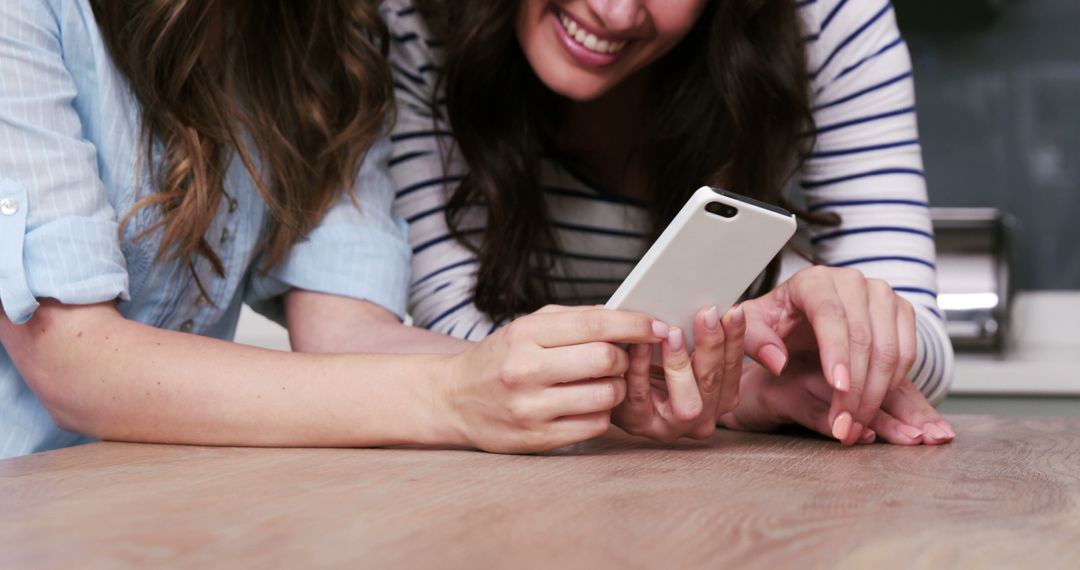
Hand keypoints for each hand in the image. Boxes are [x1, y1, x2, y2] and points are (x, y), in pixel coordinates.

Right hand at [443, 305, 668, 452]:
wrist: (453, 400)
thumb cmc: (500, 358)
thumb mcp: (527, 327)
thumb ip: (575, 320)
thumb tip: (630, 318)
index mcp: (525, 334)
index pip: (595, 324)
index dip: (635, 324)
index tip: (656, 327)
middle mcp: (526, 370)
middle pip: (606, 360)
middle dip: (625, 359)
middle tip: (620, 359)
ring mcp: (531, 408)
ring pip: (606, 396)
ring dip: (617, 388)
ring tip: (603, 383)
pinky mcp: (538, 439)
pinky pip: (595, 425)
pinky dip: (601, 413)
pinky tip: (587, 405)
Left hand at [613, 305, 745, 442]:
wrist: (614, 388)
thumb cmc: (654, 365)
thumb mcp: (685, 351)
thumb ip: (701, 337)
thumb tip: (712, 308)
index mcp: (720, 398)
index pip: (733, 366)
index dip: (736, 338)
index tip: (734, 310)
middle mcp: (702, 417)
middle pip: (713, 382)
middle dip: (711, 345)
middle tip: (706, 314)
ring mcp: (672, 426)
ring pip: (687, 403)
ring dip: (680, 364)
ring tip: (672, 332)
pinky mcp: (639, 424)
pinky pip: (642, 397)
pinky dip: (641, 367)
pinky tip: (639, 344)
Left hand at [741, 266, 952, 443]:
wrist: (803, 311)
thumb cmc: (778, 319)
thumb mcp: (754, 327)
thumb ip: (756, 341)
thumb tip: (777, 361)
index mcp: (813, 281)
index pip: (830, 316)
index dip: (837, 354)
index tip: (838, 388)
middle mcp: (852, 282)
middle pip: (863, 337)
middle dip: (855, 388)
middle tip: (843, 423)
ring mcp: (881, 294)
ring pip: (890, 348)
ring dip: (876, 393)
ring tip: (855, 422)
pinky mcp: (901, 310)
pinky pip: (907, 353)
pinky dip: (892, 384)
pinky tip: (872, 405)